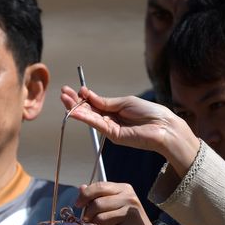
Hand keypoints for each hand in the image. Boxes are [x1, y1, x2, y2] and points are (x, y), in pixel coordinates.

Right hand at [60, 85, 199, 178]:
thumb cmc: (148, 112)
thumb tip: (88, 95)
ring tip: (63, 98)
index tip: (74, 89)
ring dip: (75, 108)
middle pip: (88, 109)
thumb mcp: (125, 101)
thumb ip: (105, 101)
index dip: (84, 96)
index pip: (95, 102)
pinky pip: (95, 124)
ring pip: (89, 116)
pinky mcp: (111, 135)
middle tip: (62, 93)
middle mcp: (110, 118)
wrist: (162, 127)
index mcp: (115, 108)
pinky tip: (74, 111)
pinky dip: (84, 117)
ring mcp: (110, 127)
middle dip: (75, 101)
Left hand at [76, 182, 152, 224]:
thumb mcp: (113, 207)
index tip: (78, 204)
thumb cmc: (126, 224)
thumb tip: (81, 188)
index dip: (85, 195)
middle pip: (97, 204)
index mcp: (125, 189)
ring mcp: (132, 214)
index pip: (99, 186)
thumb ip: (98, 197)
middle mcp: (130, 199)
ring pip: (100, 220)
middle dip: (90, 216)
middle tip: (93, 223)